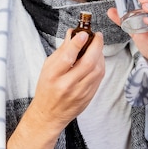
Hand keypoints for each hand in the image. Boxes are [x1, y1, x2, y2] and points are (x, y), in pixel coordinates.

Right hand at [7, 29, 103, 148]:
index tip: (83, 33)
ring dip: (100, 55)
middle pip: (87, 63)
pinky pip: (99, 78)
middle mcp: (67, 85)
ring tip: (97, 45)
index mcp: (53, 76)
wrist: (49, 115)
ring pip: (97, 70)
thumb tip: (73, 34)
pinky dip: (101, 66)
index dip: (77, 43)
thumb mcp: (48, 68)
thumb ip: (62, 51)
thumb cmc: (46, 89)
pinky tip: (98, 59)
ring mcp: (80, 93)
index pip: (67, 57)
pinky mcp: (89, 97)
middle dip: (96, 46)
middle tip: (97, 36)